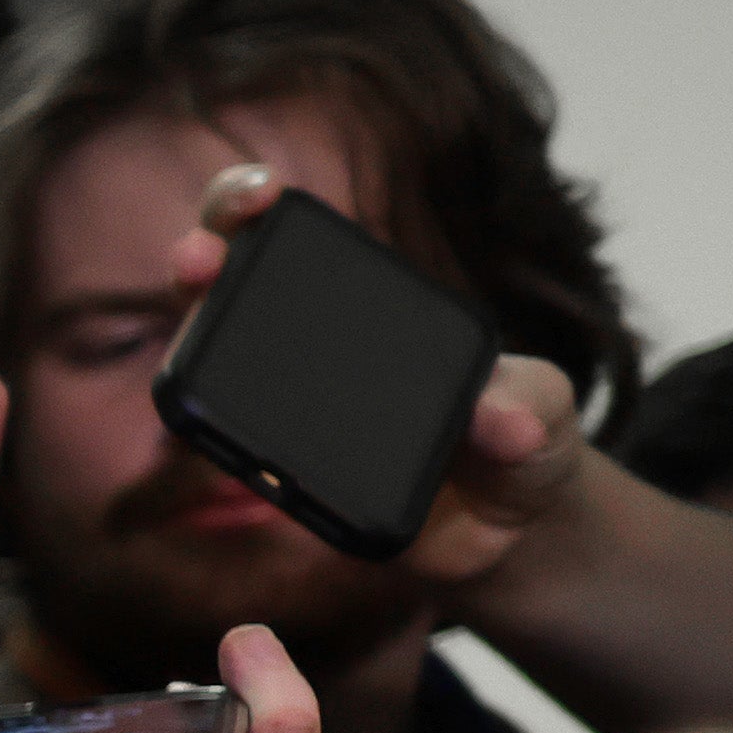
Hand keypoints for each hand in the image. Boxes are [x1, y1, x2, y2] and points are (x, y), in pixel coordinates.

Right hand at [172, 163, 583, 591]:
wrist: (503, 536)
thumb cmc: (524, 449)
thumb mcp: (545, 409)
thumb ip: (531, 404)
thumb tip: (503, 421)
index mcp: (364, 307)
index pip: (292, 241)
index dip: (253, 206)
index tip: (260, 196)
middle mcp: (304, 351)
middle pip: (224, 289)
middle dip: (201, 258)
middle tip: (198, 259)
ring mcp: (279, 414)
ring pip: (207, 369)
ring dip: (188, 356)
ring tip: (187, 364)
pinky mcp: (276, 478)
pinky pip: (233, 457)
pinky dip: (217, 446)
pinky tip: (224, 451)